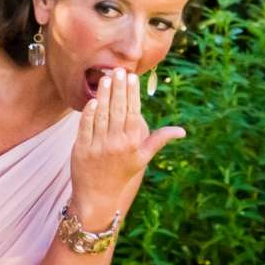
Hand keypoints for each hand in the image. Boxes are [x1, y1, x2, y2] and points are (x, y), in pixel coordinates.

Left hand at [70, 66, 183, 223]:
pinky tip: (92, 100)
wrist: (97, 194)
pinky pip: (85, 127)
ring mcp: (98, 146)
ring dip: (103, 95)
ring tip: (105, 78)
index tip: (132, 77)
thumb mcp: (143, 158)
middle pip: (118, 110)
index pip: (133, 113)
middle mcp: (116, 143)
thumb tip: (182, 131)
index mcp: (133, 143)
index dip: (132, 94)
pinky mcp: (81, 149)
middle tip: (119, 70)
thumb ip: (159, 140)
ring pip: (102, 115)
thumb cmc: (122, 173)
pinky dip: (88, 113)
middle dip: (119, 89)